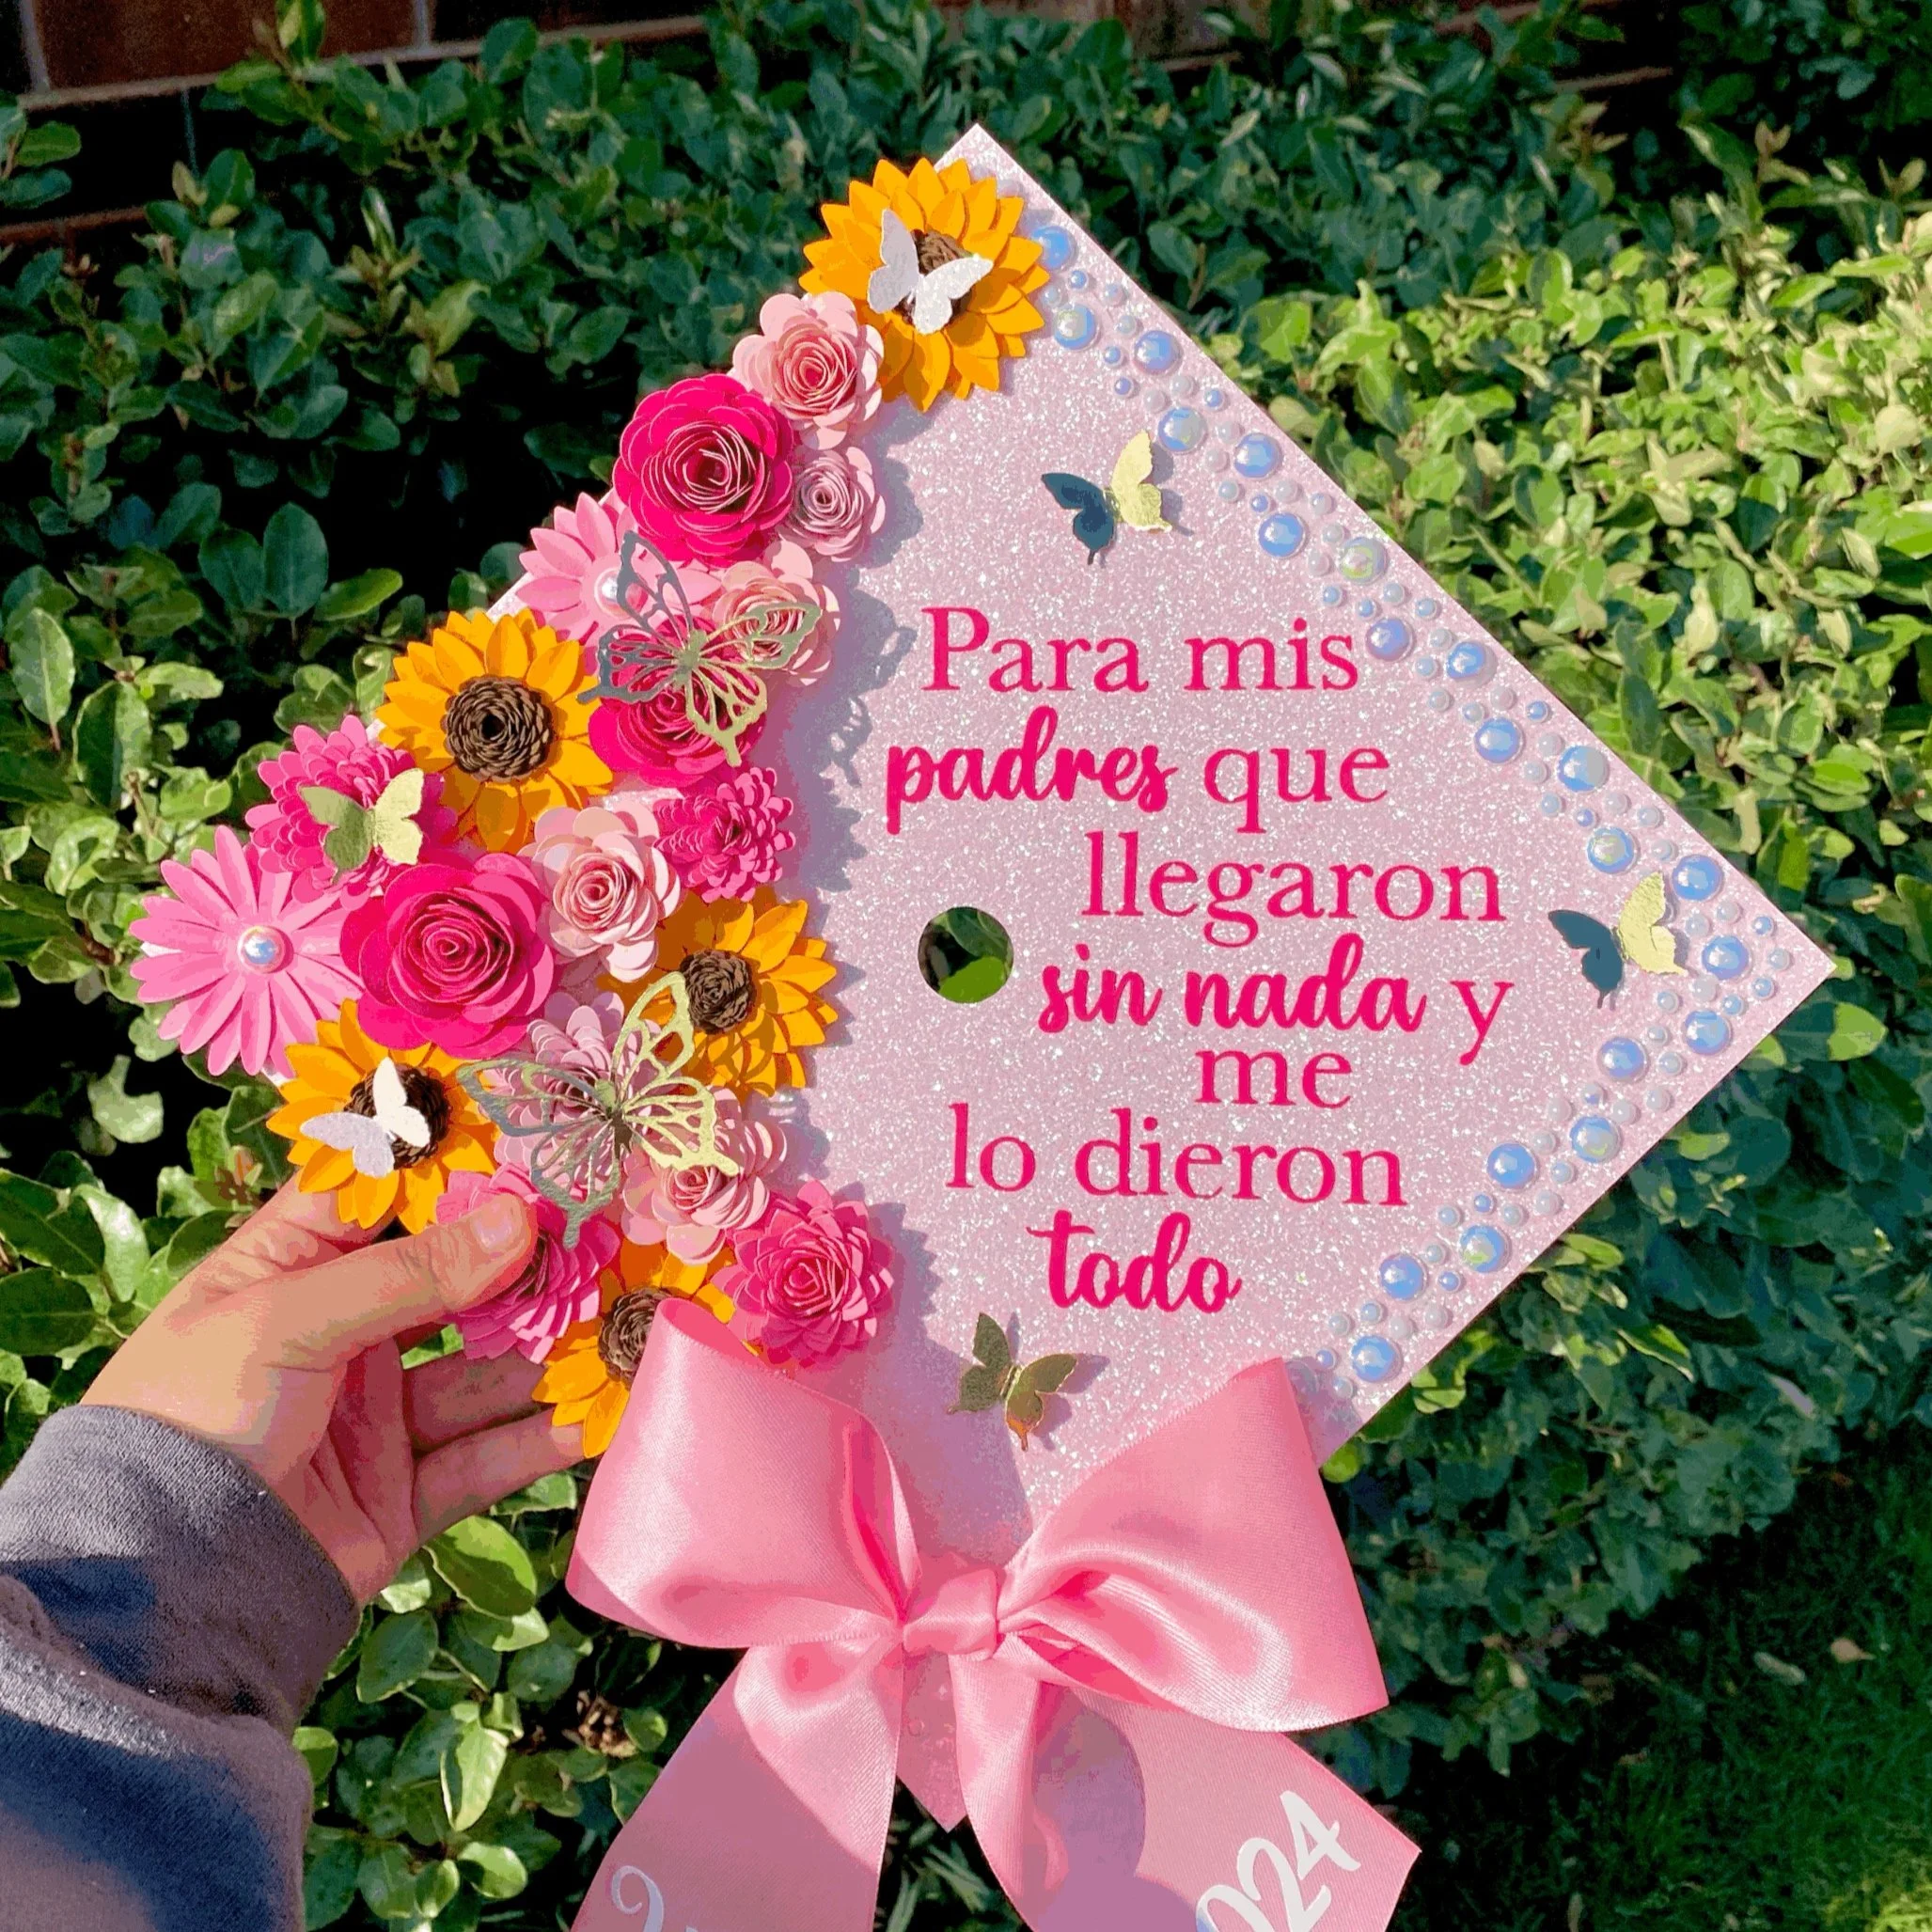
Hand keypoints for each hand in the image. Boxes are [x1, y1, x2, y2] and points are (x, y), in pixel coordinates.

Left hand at [83, 1179, 583, 1600]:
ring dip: (548, 1356)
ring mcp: (376, 1418)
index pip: (385, 1200)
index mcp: (290, 1272)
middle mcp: (341, 1337)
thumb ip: (411, 1274)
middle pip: (453, 1287)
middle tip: (608, 1239)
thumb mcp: (287, 1320)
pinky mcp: (403, 1494)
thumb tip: (523, 1218)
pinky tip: (596, 1415)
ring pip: (483, 1373)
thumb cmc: (191, 1416)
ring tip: (623, 1327)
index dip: (457, 1173)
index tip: (540, 1145)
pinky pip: (485, 1457)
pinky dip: (540, 1440)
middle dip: (528, 1269)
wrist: (157, 1587)